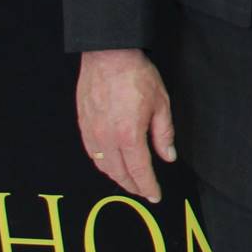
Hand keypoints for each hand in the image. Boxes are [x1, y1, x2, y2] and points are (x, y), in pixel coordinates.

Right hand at [76, 48, 175, 202]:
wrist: (108, 56)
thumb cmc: (137, 76)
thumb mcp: (161, 104)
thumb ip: (164, 134)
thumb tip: (168, 156)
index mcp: (129, 135)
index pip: (139, 170)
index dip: (148, 186)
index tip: (155, 195)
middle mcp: (107, 138)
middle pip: (119, 173)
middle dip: (133, 186)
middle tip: (143, 192)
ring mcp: (92, 133)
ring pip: (103, 166)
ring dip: (117, 177)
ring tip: (129, 181)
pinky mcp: (83, 125)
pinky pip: (92, 152)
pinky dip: (103, 163)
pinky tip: (111, 163)